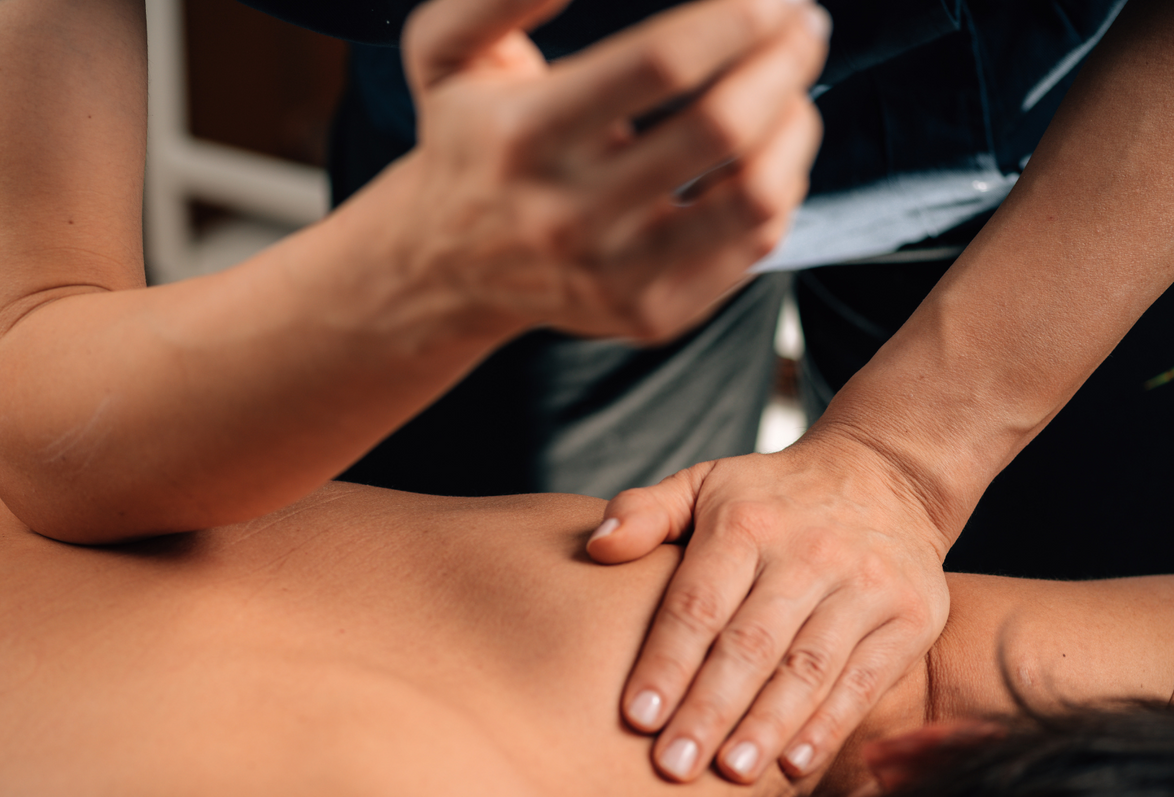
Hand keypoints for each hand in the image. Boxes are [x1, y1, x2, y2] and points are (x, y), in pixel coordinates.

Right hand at [391, 0, 829, 342]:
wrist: (446, 265)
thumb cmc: (465, 138)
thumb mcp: (445, 50)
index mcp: (524, 136)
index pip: (663, 63)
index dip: (740, 16)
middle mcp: (568, 216)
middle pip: (722, 127)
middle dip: (786, 62)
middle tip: (804, 27)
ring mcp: (614, 275)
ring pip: (755, 197)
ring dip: (797, 126)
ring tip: (791, 90)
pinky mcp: (650, 313)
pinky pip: (753, 247)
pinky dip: (779, 186)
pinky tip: (763, 154)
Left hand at [586, 436, 949, 782]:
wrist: (888, 474)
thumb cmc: (772, 495)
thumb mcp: (704, 482)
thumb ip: (645, 512)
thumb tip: (598, 548)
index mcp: (746, 523)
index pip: (698, 603)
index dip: (667, 661)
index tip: (636, 717)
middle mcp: (808, 553)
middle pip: (751, 644)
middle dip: (710, 709)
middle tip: (673, 765)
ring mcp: (864, 586)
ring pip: (808, 668)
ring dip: (768, 725)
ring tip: (731, 773)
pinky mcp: (909, 616)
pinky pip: (866, 679)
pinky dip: (831, 725)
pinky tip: (794, 764)